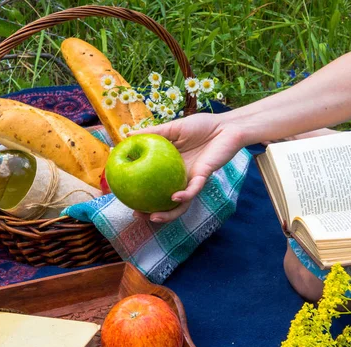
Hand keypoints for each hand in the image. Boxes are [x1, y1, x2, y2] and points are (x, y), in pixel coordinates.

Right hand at [129, 113, 243, 222]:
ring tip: (154, 217)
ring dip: (168, 214)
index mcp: (171, 168)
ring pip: (180, 204)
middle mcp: (180, 178)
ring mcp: (192, 179)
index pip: (153, 185)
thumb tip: (127, 135)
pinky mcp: (204, 177)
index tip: (124, 196)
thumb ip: (152, 133)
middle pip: (165, 201)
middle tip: (137, 215)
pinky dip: (184, 195)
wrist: (226, 126)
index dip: (140, 193)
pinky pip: (193, 190)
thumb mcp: (172, 128)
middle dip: (151, 212)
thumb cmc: (201, 126)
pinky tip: (174, 198)